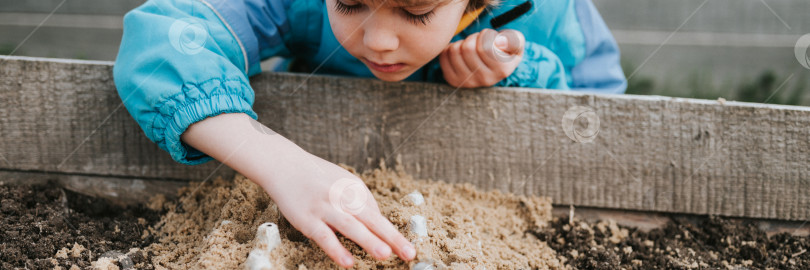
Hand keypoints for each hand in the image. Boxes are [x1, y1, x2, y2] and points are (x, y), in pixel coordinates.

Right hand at [181, 113, 415, 267]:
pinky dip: (336, 249)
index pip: (376, 214)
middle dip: (391, 237)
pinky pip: (324, 236)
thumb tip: (376, 220)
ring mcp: (325, 207)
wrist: (283, 165)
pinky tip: (348, 262)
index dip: (391, 232)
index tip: (407, 248)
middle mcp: (342, 197)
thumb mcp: (342, 181)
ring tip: (385, 255)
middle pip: (371, 219)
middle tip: (409, 253)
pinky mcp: (307, 219)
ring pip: (350, 227)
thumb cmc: (315, 176)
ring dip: (369, 241)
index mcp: (354, 189)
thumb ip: (358, 199)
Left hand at [439, 29, 524, 87]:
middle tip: (477, 40)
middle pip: (468, 48)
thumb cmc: (504, 49)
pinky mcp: (453, 81)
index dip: (485, 35)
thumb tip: (500, 43)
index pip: (485, 46)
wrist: (490, 66)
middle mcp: (485, 80)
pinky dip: (450, 48)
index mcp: (502, 70)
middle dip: (472, 37)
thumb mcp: (516, 42)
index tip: (488, 36)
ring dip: (461, 42)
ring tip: (470, 46)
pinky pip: (444, 56)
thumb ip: (514, 40)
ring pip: (454, 51)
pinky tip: (460, 52)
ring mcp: (468, 83)